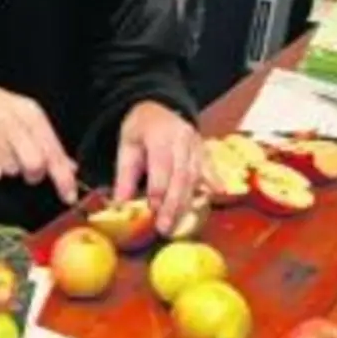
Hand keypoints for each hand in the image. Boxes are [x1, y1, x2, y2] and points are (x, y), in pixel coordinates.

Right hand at [0, 79, 78, 203]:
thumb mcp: (23, 115)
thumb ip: (47, 142)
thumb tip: (69, 167)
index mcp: (31, 113)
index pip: (54, 151)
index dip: (64, 178)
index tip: (69, 196)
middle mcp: (13, 120)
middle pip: (35, 164)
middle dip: (33, 175)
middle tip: (26, 171)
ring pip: (12, 171)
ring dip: (8, 168)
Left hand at [112, 101, 202, 234]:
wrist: (160, 109)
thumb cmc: (140, 131)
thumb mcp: (126, 146)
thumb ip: (124, 176)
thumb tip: (120, 205)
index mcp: (160, 134)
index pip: (161, 163)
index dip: (158, 187)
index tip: (152, 209)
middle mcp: (183, 138)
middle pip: (181, 175)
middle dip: (173, 204)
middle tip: (164, 227)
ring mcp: (198, 145)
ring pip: (195, 177)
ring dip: (187, 203)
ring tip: (177, 225)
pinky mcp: (206, 152)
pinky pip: (210, 170)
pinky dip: (213, 184)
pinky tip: (216, 196)